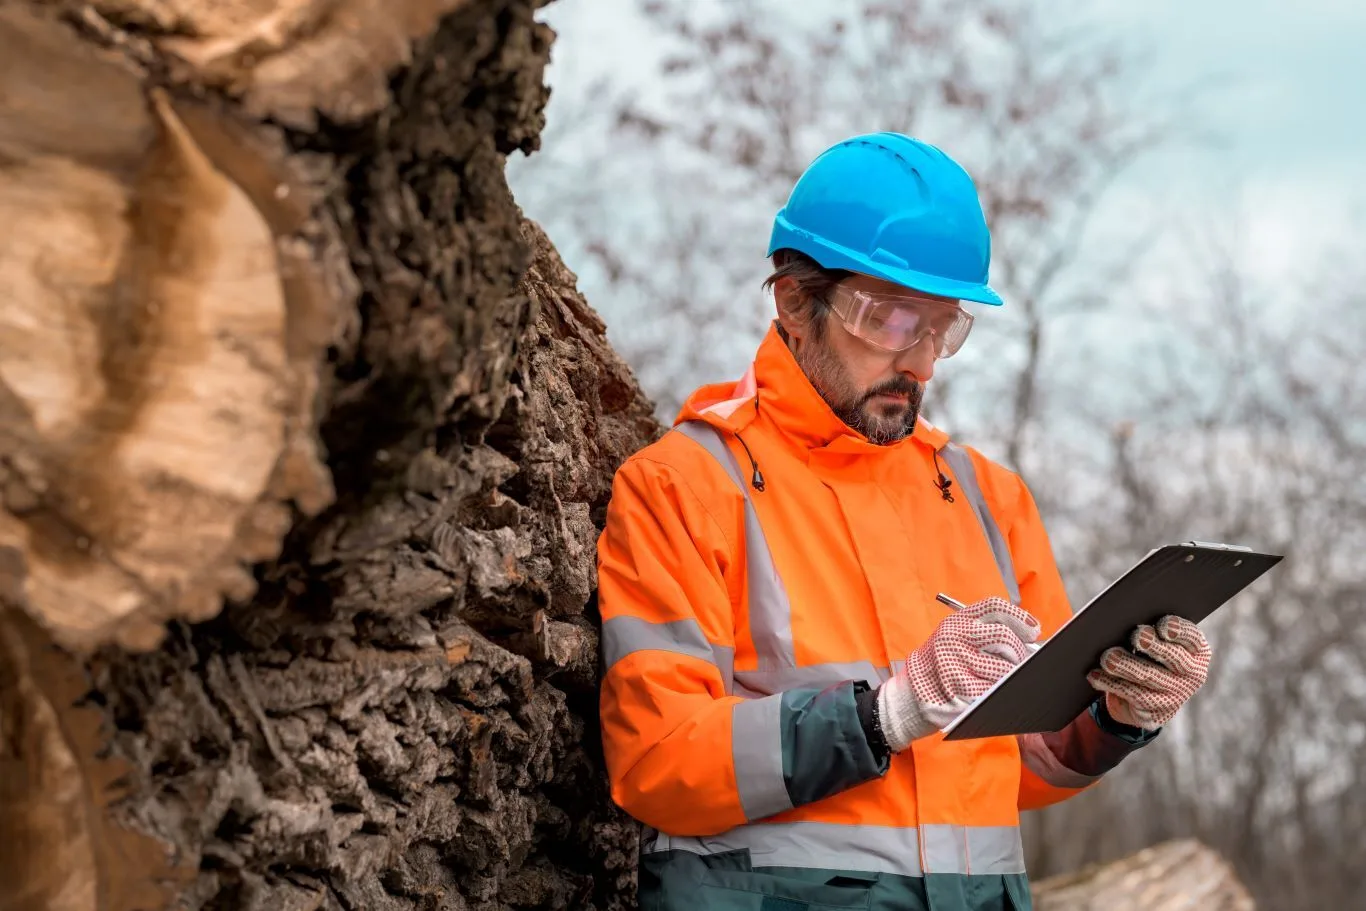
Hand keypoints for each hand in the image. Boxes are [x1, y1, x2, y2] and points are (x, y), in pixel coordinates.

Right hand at [876, 597, 1039, 750]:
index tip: (1033, 630)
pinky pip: (993, 691)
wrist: (909, 697)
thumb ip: (985, 634)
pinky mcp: (957, 689)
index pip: (994, 608)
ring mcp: (953, 663)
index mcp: (956, 622)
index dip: (1019, 617)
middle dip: (1020, 652)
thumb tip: (1030, 640)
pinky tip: (994, 695)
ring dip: (1011, 678)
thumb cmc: (941, 668)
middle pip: (1003, 637)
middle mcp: (952, 637)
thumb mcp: (955, 640)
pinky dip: (999, 694)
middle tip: (1023, 664)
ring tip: (1006, 682)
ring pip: (1003, 668)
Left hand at [1087, 615, 1210, 730]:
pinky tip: (1095, 675)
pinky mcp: (1158, 712)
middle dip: (1154, 646)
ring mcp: (1177, 695)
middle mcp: (1192, 674)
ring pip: (1150, 677)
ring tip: (1108, 657)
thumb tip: (1123, 618)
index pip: (1192, 637)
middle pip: (1173, 657)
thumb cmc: (1147, 657)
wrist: (1144, 699)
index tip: (1163, 625)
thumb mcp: (1153, 642)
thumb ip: (1147, 629)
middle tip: (1138, 636)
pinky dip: (1111, 683)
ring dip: (1127, 666)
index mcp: (1196, 651)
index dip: (1180, 631)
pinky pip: (1133, 696)